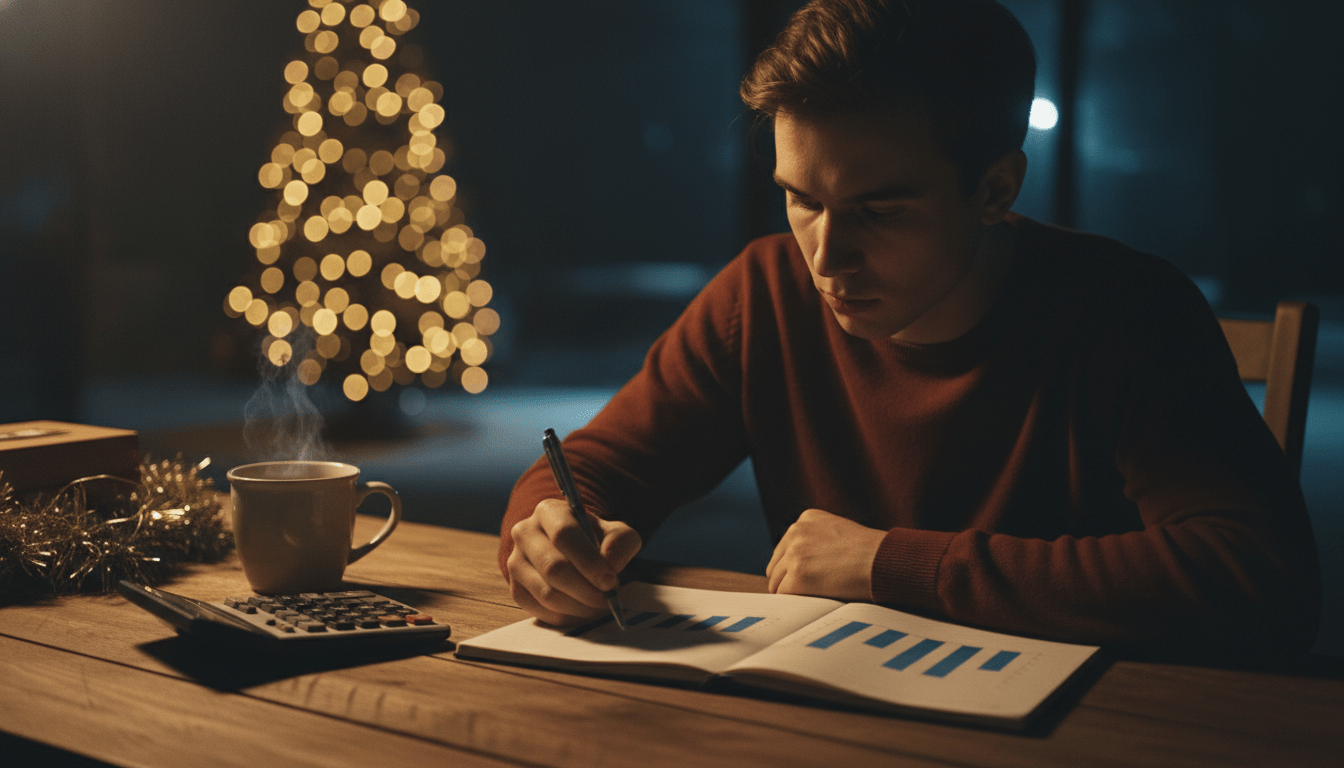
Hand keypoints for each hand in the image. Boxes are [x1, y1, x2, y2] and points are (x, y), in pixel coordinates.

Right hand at [506, 498, 641, 625]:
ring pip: (546, 593)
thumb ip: (621, 542)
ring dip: (578, 607)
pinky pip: (539, 610)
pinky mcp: (516, 589)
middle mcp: (525, 533)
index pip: (563, 535)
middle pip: (553, 567)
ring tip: (599, 606)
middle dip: (585, 590)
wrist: (575, 554)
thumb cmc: (596, 541)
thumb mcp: (616, 533)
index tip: (610, 582)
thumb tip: (610, 563)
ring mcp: (515, 562)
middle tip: (608, 600)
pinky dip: (566, 617)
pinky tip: (583, 611)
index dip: (588, 561)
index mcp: (548, 512)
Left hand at [766, 508, 884, 600]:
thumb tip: (804, 563)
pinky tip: (811, 603)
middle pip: (776, 566)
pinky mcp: (797, 576)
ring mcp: (795, 554)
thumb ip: (818, 540)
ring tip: (812, 599)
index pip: (784, 549)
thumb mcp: (840, 532)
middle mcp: (796, 532)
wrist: (883, 561)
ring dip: (791, 593)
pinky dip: (795, 602)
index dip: (793, 567)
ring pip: (776, 582)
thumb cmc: (871, 552)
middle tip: (806, 594)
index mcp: (806, 519)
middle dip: (787, 581)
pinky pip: (783, 596)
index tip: (807, 579)